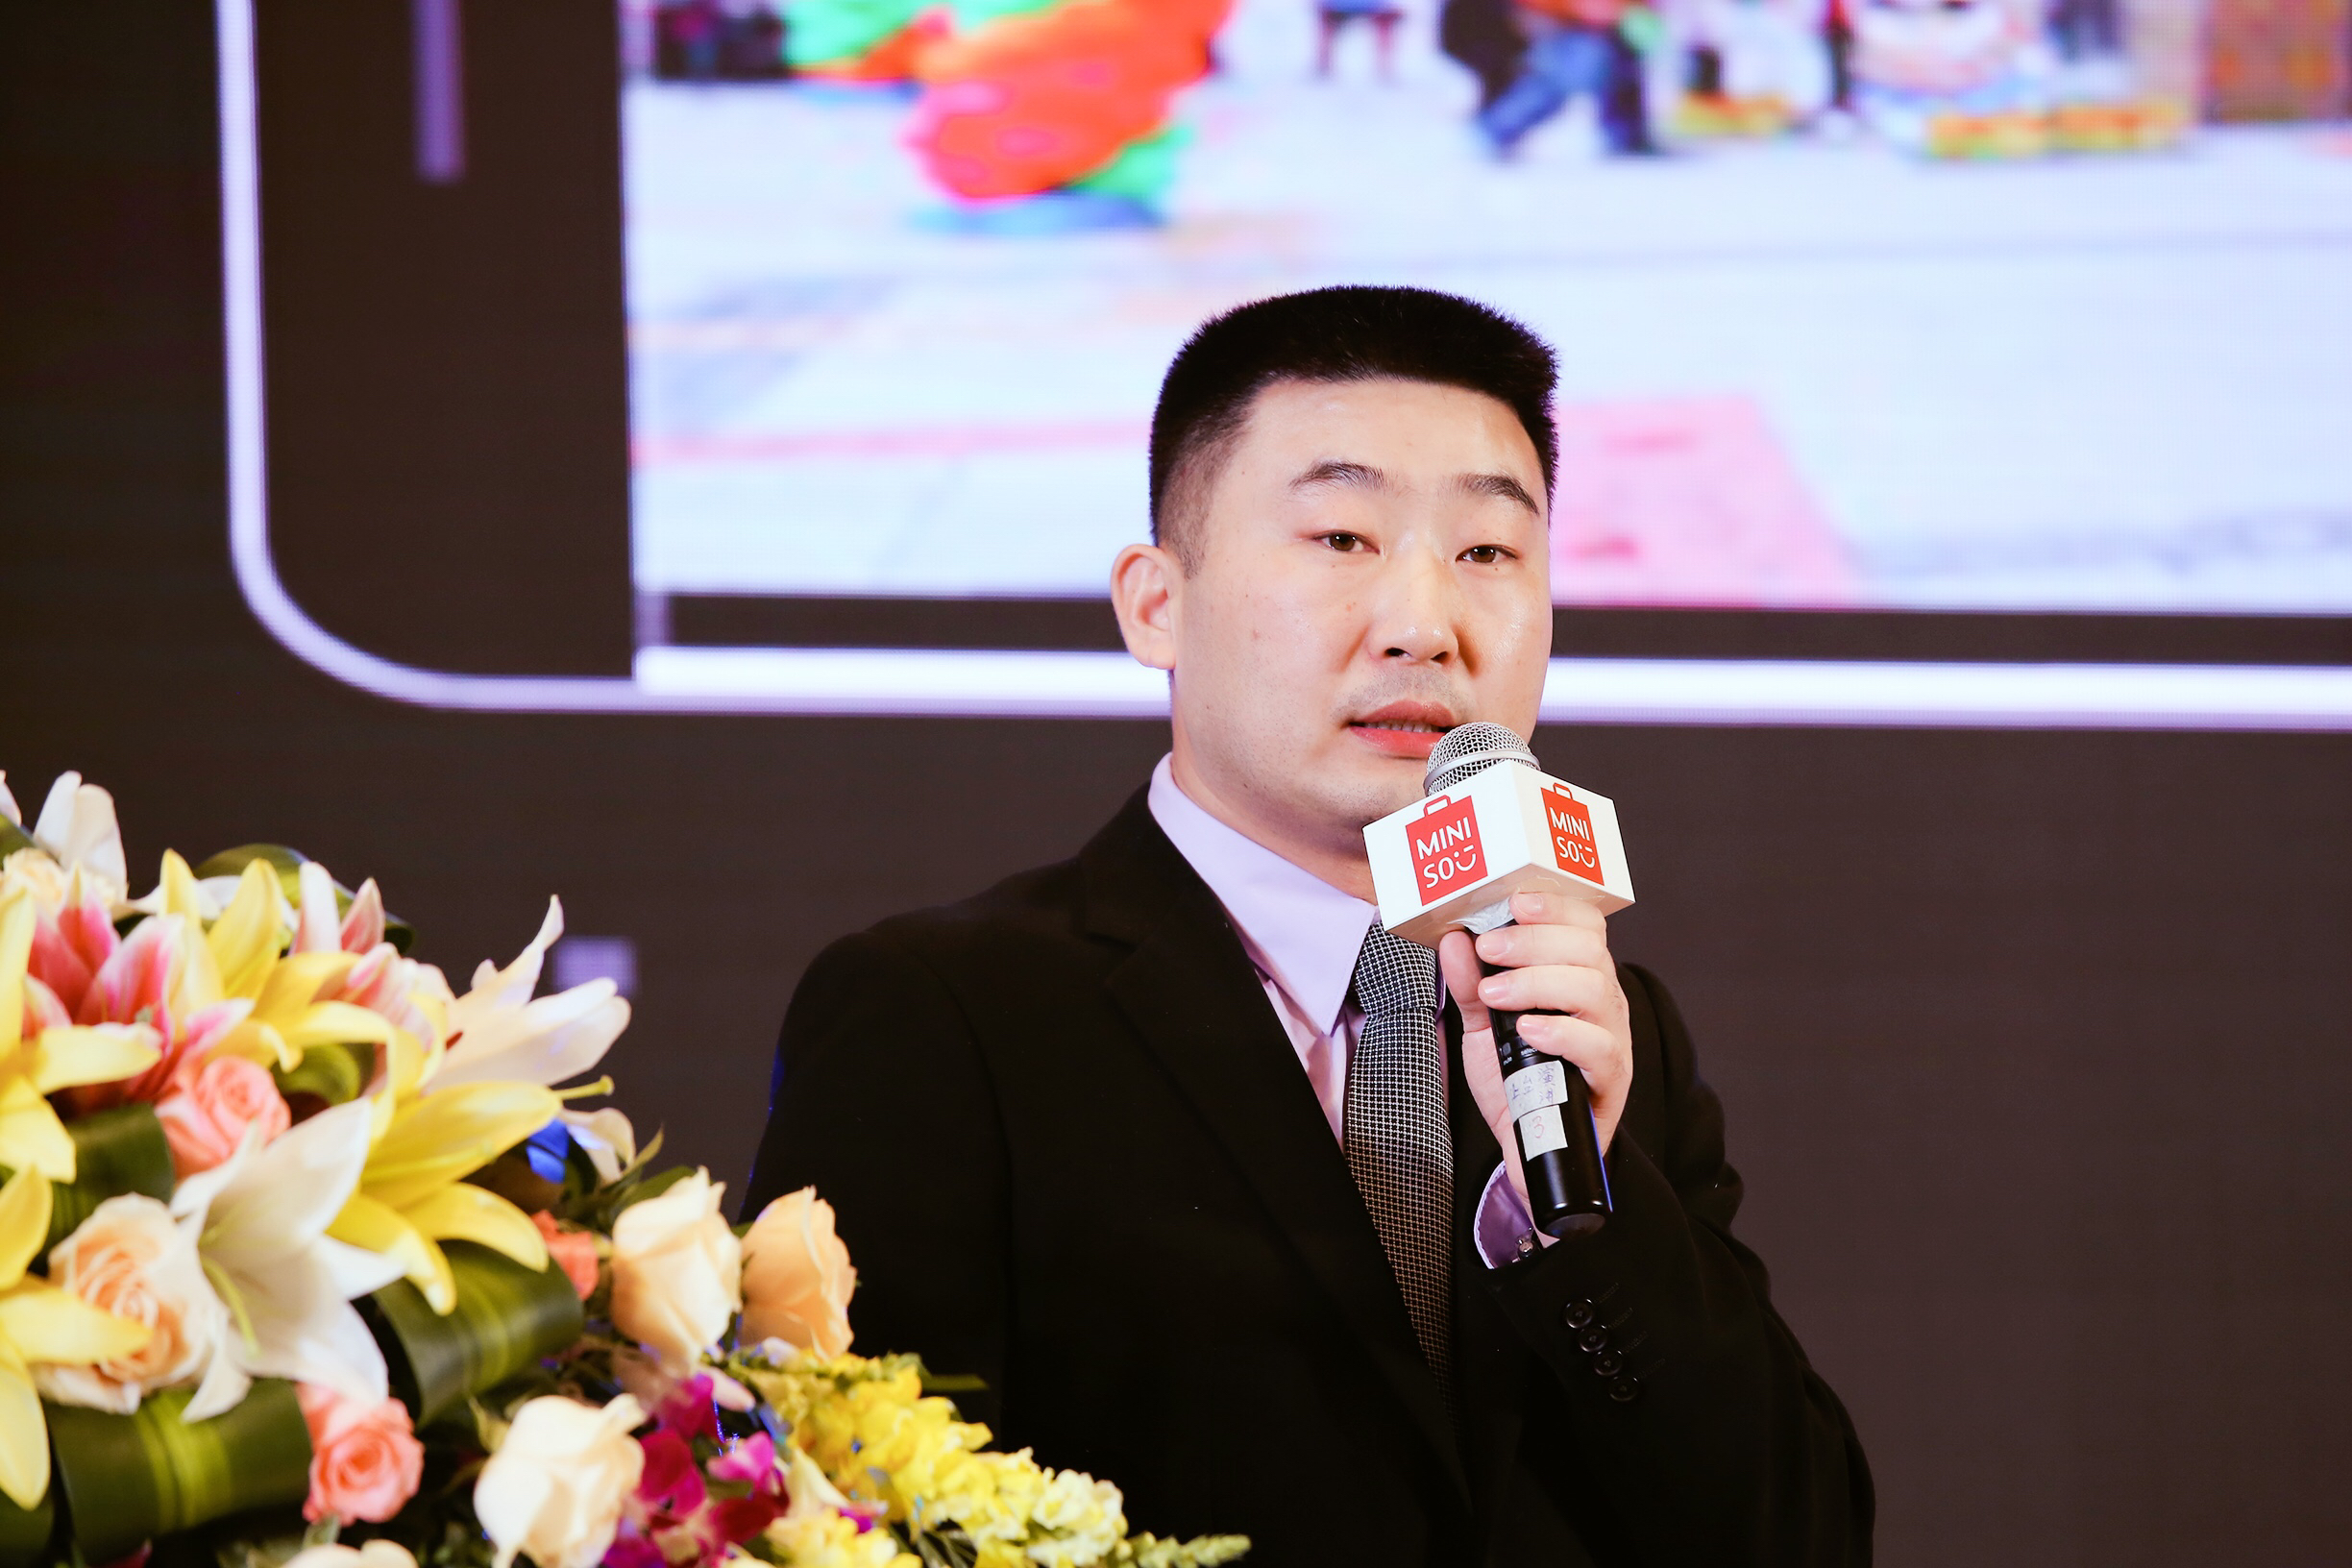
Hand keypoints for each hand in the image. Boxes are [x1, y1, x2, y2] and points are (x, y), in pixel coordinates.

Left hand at [1438, 890, 1633, 1223]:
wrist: (1530, 1147)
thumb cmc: (1516, 1079)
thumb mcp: (1483, 1026)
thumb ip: (1470, 985)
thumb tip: (1452, 939)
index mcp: (1579, 976)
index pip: (1585, 925)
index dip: (1556, 907)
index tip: (1515, 902)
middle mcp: (1603, 1001)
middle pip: (1588, 951)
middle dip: (1534, 941)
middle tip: (1488, 948)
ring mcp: (1612, 1039)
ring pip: (1595, 990)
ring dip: (1538, 982)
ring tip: (1496, 993)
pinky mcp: (1611, 1081)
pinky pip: (1600, 1048)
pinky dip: (1561, 1031)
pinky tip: (1528, 1028)